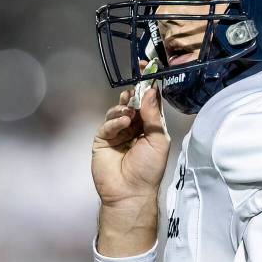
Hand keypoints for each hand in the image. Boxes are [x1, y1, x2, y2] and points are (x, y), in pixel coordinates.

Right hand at [92, 85, 169, 207]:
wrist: (130, 192)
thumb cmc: (149, 169)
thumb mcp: (159, 140)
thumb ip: (153, 115)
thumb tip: (151, 90)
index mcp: (149, 127)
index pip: (148, 103)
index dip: (147, 88)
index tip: (146, 69)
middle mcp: (132, 127)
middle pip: (131, 104)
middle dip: (133, 95)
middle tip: (134, 89)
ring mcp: (116, 133)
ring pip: (117, 111)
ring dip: (123, 108)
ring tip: (129, 113)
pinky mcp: (102, 140)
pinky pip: (107, 125)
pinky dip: (114, 121)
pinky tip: (123, 123)